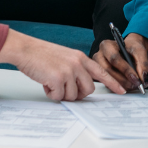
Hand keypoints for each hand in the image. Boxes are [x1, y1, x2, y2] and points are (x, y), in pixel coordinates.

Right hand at [0, 29, 125, 100]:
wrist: (25, 49)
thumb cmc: (41, 55)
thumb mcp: (64, 58)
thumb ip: (76, 70)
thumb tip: (80, 89)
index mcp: (80, 57)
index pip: (101, 72)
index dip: (112, 83)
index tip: (122, 91)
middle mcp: (77, 63)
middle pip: (89, 90)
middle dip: (77, 95)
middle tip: (64, 90)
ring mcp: (68, 70)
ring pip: (73, 96)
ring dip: (61, 94)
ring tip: (51, 82)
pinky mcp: (58, 78)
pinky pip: (59, 97)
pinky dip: (51, 94)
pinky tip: (45, 83)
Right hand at [94, 33, 147, 90]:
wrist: (128, 49)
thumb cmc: (131, 48)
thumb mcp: (139, 50)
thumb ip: (142, 62)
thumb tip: (142, 77)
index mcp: (107, 46)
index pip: (114, 58)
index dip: (125, 70)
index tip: (136, 78)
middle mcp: (99, 56)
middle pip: (108, 70)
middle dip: (123, 80)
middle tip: (135, 84)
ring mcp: (98, 67)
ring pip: (107, 79)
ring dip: (122, 85)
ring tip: (134, 86)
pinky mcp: (100, 75)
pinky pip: (108, 84)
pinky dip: (119, 87)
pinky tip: (128, 86)